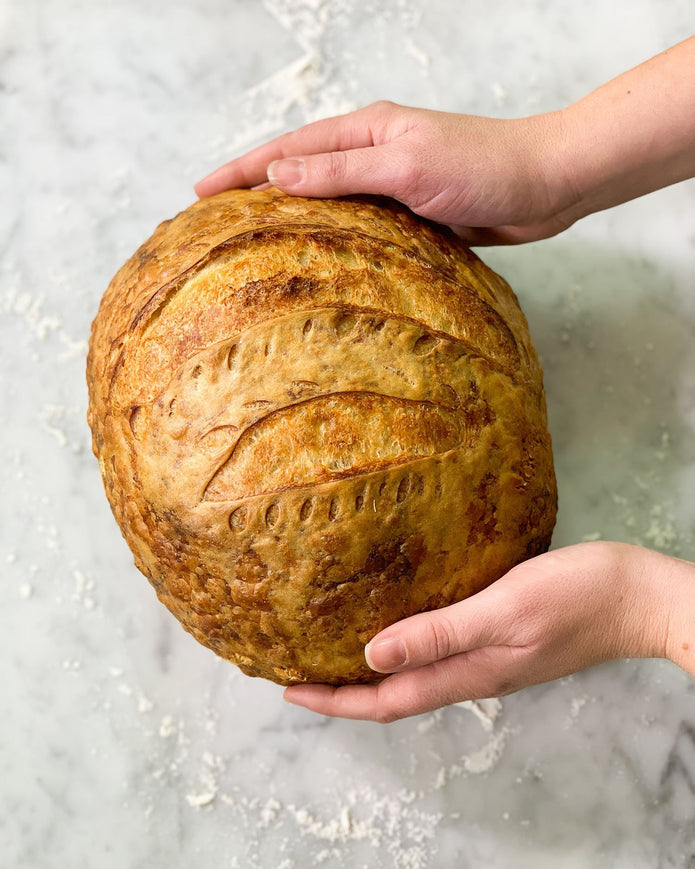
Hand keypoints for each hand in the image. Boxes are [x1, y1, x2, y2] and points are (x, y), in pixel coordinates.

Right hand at [195, 39, 694, 243]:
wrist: (544, 186)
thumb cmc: (484, 167)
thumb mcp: (407, 166)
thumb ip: (344, 172)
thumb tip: (278, 176)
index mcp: (365, 130)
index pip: (287, 150)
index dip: (241, 170)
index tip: (199, 192)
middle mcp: (372, 154)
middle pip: (299, 173)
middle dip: (255, 192)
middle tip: (216, 221)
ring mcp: (390, 184)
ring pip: (327, 202)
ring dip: (291, 218)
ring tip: (254, 245)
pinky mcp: (409, 213)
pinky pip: (358, 226)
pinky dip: (332, 239)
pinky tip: (318, 260)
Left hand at [283, 542, 694, 721]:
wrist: (637, 597)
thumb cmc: (577, 597)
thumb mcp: (504, 608)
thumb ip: (441, 634)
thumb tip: (374, 655)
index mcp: (469, 672)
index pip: (387, 700)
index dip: (336, 699)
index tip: (289, 688)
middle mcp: (472, 670)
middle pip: (395, 693)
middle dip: (344, 688)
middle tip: (298, 670)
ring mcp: (488, 654)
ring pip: (415, 673)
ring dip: (371, 667)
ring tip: (333, 646)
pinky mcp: (500, 633)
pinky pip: (439, 647)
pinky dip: (405, 642)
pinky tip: (396, 617)